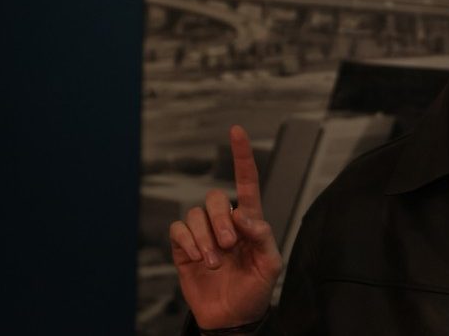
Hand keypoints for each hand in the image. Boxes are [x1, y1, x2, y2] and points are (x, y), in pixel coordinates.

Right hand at [168, 125, 282, 328]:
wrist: (231, 318)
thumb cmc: (254, 291)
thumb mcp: (270, 267)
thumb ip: (263, 237)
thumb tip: (244, 215)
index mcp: (250, 222)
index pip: (246, 182)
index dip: (241, 157)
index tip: (237, 131)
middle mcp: (225, 223)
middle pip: (215, 198)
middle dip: (221, 219)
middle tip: (229, 245)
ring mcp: (203, 235)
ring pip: (194, 215)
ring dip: (205, 238)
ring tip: (216, 262)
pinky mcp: (184, 249)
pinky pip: (178, 231)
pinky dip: (188, 243)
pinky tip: (199, 259)